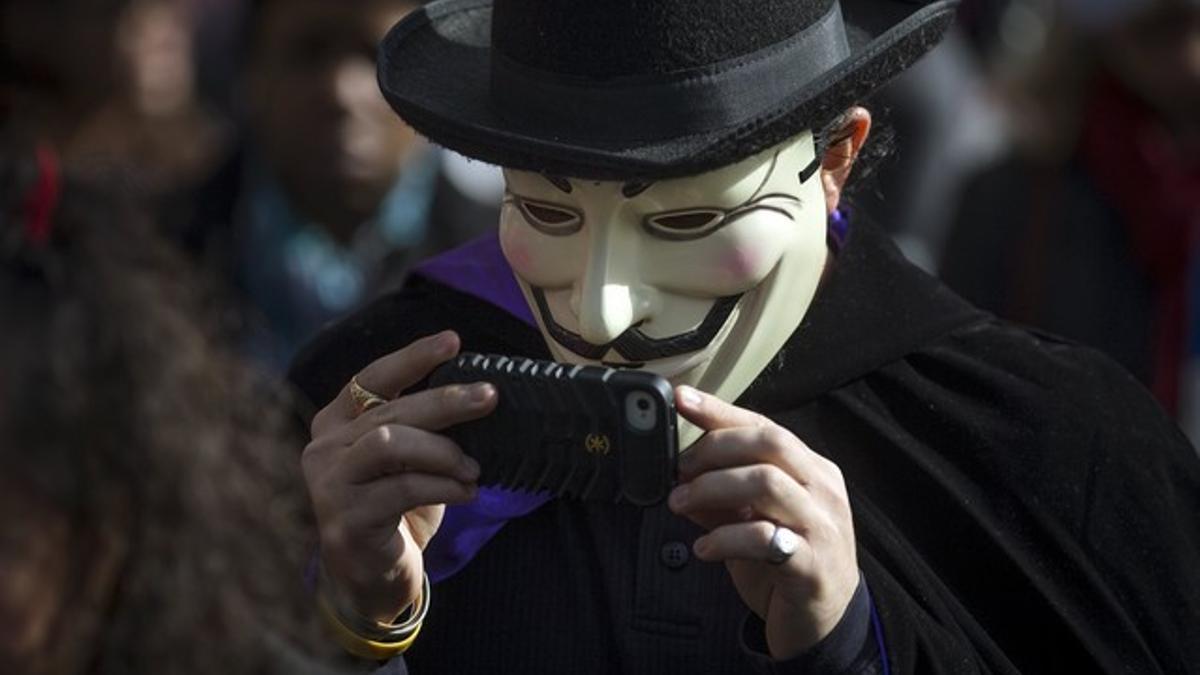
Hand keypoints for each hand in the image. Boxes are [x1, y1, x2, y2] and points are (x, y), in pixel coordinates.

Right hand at [301, 331, 496, 622]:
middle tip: (490, 398)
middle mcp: (324, 448)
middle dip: (446, 400)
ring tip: (473, 469)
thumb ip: (422, 430)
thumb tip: (477, 396)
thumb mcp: (408, 462)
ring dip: (442, 451)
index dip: (412, 357)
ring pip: (390, 443)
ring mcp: (329, 484)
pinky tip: (466, 491)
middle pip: (390, 410)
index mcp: (336, 423)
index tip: (453, 342)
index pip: (371, 377)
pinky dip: (442, 486)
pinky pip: (400, 488)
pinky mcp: (345, 519)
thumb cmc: (396, 511)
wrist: (372, 579)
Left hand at [668, 386, 858, 660]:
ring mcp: (821, 526)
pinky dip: (725, 538)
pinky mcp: (811, 565)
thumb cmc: (786, 564)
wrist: (824, 623)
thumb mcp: (752, 520)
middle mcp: (822, 490)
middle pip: (769, 443)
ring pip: (767, 482)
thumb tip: (679, 474)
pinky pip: (764, 538)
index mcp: (811, 470)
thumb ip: (722, 496)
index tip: (682, 398)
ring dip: (713, 488)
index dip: (721, 411)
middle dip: (715, 448)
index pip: (765, 425)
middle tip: (679, 469)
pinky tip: (704, 547)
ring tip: (680, 504)